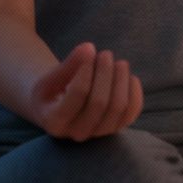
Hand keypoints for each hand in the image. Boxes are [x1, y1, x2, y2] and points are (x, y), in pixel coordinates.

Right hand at [26, 42, 142, 140]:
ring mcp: (98, 133)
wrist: (57, 110)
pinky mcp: (116, 128)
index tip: (88, 51)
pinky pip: (132, 111)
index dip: (87, 69)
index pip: (78, 93)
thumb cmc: (51, 92)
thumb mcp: (48, 78)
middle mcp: (77, 133)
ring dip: (122, 80)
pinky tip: (128, 76)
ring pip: (119, 108)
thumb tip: (88, 48)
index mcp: (55, 122)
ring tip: (119, 63)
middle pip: (100, 102)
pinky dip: (134, 92)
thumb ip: (67, 65)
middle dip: (105, 72)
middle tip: (105, 54)